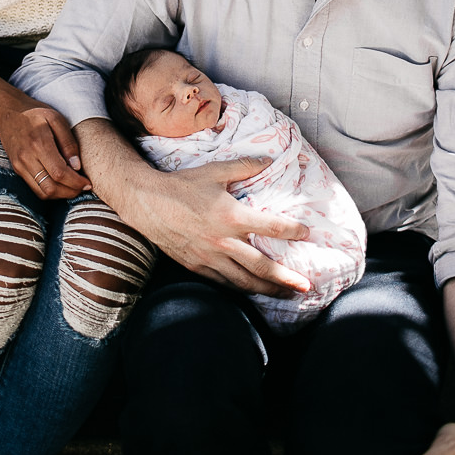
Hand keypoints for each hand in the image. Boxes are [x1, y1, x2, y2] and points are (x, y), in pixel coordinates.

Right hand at [0, 88, 91, 199]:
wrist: (8, 113)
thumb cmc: (35, 113)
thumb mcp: (56, 119)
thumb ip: (68, 142)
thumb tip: (77, 166)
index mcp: (39, 143)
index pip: (59, 173)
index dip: (76, 182)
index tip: (87, 183)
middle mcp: (27, 158)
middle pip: (51, 187)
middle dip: (70, 192)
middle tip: (83, 187)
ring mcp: (20, 166)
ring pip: (42, 192)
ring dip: (61, 195)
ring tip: (73, 187)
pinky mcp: (17, 170)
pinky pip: (35, 189)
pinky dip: (50, 191)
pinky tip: (61, 184)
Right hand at [136, 155, 310, 295]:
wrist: (148, 203)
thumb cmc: (182, 185)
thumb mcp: (214, 170)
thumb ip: (244, 166)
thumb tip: (268, 160)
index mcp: (232, 216)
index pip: (271, 226)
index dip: (292, 231)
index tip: (306, 233)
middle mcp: (224, 241)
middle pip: (262, 266)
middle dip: (286, 278)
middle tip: (306, 286)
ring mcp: (210, 258)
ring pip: (245, 281)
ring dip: (268, 290)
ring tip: (285, 294)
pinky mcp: (197, 266)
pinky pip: (224, 283)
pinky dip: (241, 289)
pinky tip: (251, 291)